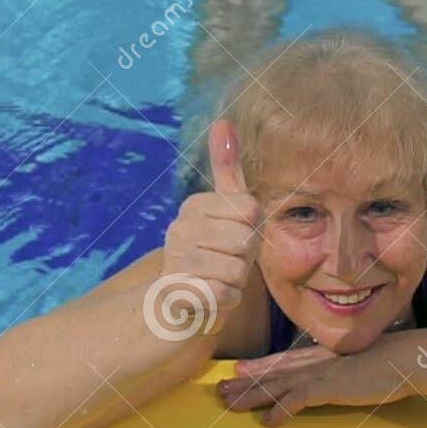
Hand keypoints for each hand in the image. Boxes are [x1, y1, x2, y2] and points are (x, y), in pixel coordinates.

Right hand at [157, 120, 260, 331]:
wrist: (176, 306)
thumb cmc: (212, 254)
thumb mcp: (225, 211)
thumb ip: (227, 169)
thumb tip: (224, 121)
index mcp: (193, 205)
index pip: (250, 209)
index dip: (251, 230)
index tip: (231, 239)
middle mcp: (178, 228)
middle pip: (246, 241)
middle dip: (245, 260)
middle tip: (224, 264)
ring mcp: (174, 260)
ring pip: (238, 271)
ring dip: (236, 283)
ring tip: (216, 281)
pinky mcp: (176, 292)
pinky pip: (227, 295)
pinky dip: (227, 303)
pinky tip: (210, 299)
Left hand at [216, 334, 426, 426]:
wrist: (407, 358)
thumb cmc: (388, 362)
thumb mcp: (356, 363)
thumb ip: (339, 368)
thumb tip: (330, 377)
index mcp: (322, 355)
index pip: (282, 361)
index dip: (257, 367)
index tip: (235, 372)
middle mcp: (316, 361)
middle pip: (272, 372)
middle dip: (244, 383)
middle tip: (219, 391)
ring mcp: (321, 372)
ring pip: (277, 384)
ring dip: (252, 395)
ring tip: (230, 405)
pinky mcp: (331, 386)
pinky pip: (299, 399)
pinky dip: (282, 409)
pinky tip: (269, 422)